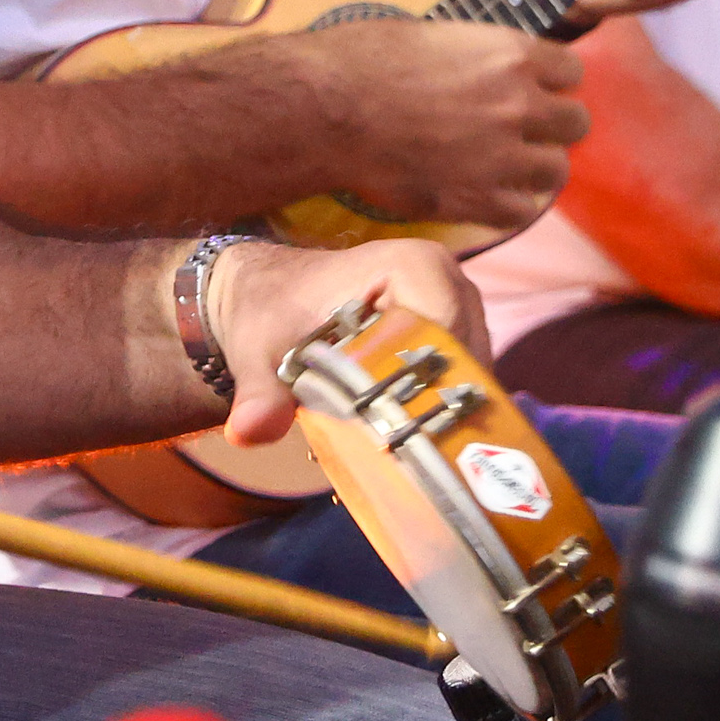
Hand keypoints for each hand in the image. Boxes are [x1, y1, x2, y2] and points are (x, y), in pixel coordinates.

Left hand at [206, 236, 486, 449]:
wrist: (270, 299)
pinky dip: (436, 415)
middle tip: (394, 453)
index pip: (446, 336)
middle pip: (467, 365)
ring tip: (396, 451)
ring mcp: (461, 311)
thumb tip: (248, 432)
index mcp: (412, 267)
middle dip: (434, 413)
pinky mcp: (459, 339)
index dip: (428, 388)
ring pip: (471, 382)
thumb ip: (260, 393)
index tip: (394, 431)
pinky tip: (402, 440)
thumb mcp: (258, 353)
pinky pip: (462, 384)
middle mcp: (450, 283)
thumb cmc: (267, 313)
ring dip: (437, 419)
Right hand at [255, 13, 588, 231]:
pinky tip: (481, 195)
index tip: (533, 89)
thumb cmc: (361, 60)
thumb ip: (473, 55)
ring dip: (533, 169)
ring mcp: (503, 156)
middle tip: (520, 132)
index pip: (571, 71)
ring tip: (502, 168)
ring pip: (556, 170)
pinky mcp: (478, 199)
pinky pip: (521, 212)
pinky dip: (505, 207)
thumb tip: (479, 66)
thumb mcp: (429, 36)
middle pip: (575, 123)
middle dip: (551, 127)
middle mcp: (519, 104)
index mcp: (510, 54)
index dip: (551, 82)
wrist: (327, 110)